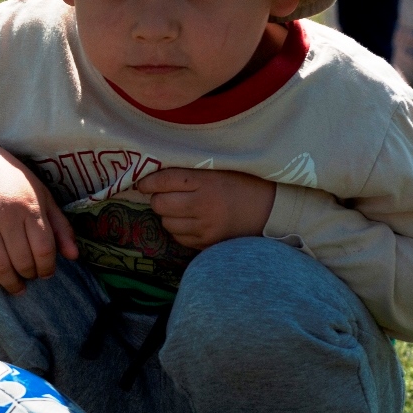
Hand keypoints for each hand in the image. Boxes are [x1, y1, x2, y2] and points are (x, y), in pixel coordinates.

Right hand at [0, 142, 78, 292]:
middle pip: (22, 260)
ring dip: (10, 283)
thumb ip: (60, 227)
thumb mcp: (43, 198)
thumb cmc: (16, 184)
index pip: (43, 249)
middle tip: (31, 276)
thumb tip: (74, 256)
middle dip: (29, 275)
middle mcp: (5, 215)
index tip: (46, 273)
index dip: (47, 268)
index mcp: (29, 206)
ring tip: (16, 285)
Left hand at [136, 168, 276, 250]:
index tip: (143, 183)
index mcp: (206, 181)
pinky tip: (190, 221)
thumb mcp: (219, 169)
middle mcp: (203, 205)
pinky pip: (179, 237)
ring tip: (180, 208)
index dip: (148, 182)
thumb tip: (155, 175)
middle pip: (160, 204)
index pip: (165, 181)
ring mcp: (205, 227)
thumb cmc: (242, 183)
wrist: (270, 209)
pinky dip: (179, 229)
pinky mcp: (207, 243)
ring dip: (168, 215)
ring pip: (166, 223)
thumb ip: (191, 171)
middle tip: (164, 195)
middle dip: (157, 199)